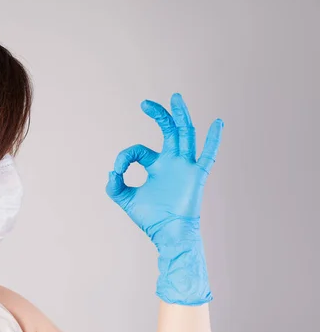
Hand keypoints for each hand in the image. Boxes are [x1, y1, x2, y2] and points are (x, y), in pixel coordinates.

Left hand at [106, 93, 223, 304]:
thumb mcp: (126, 200)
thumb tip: (112, 172)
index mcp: (156, 166)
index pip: (138, 150)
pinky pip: (208, 155)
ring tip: (175, 97)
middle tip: (145, 103)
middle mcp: (172, 162)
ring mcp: (185, 166)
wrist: (168, 233)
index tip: (118, 170)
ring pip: (186, 134)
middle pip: (169, 131)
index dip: (125, 156)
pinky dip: (214, 139)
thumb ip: (114, 186)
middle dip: (159, 115)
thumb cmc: (151, 219)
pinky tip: (218, 122)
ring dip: (181, 116)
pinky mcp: (197, 175)